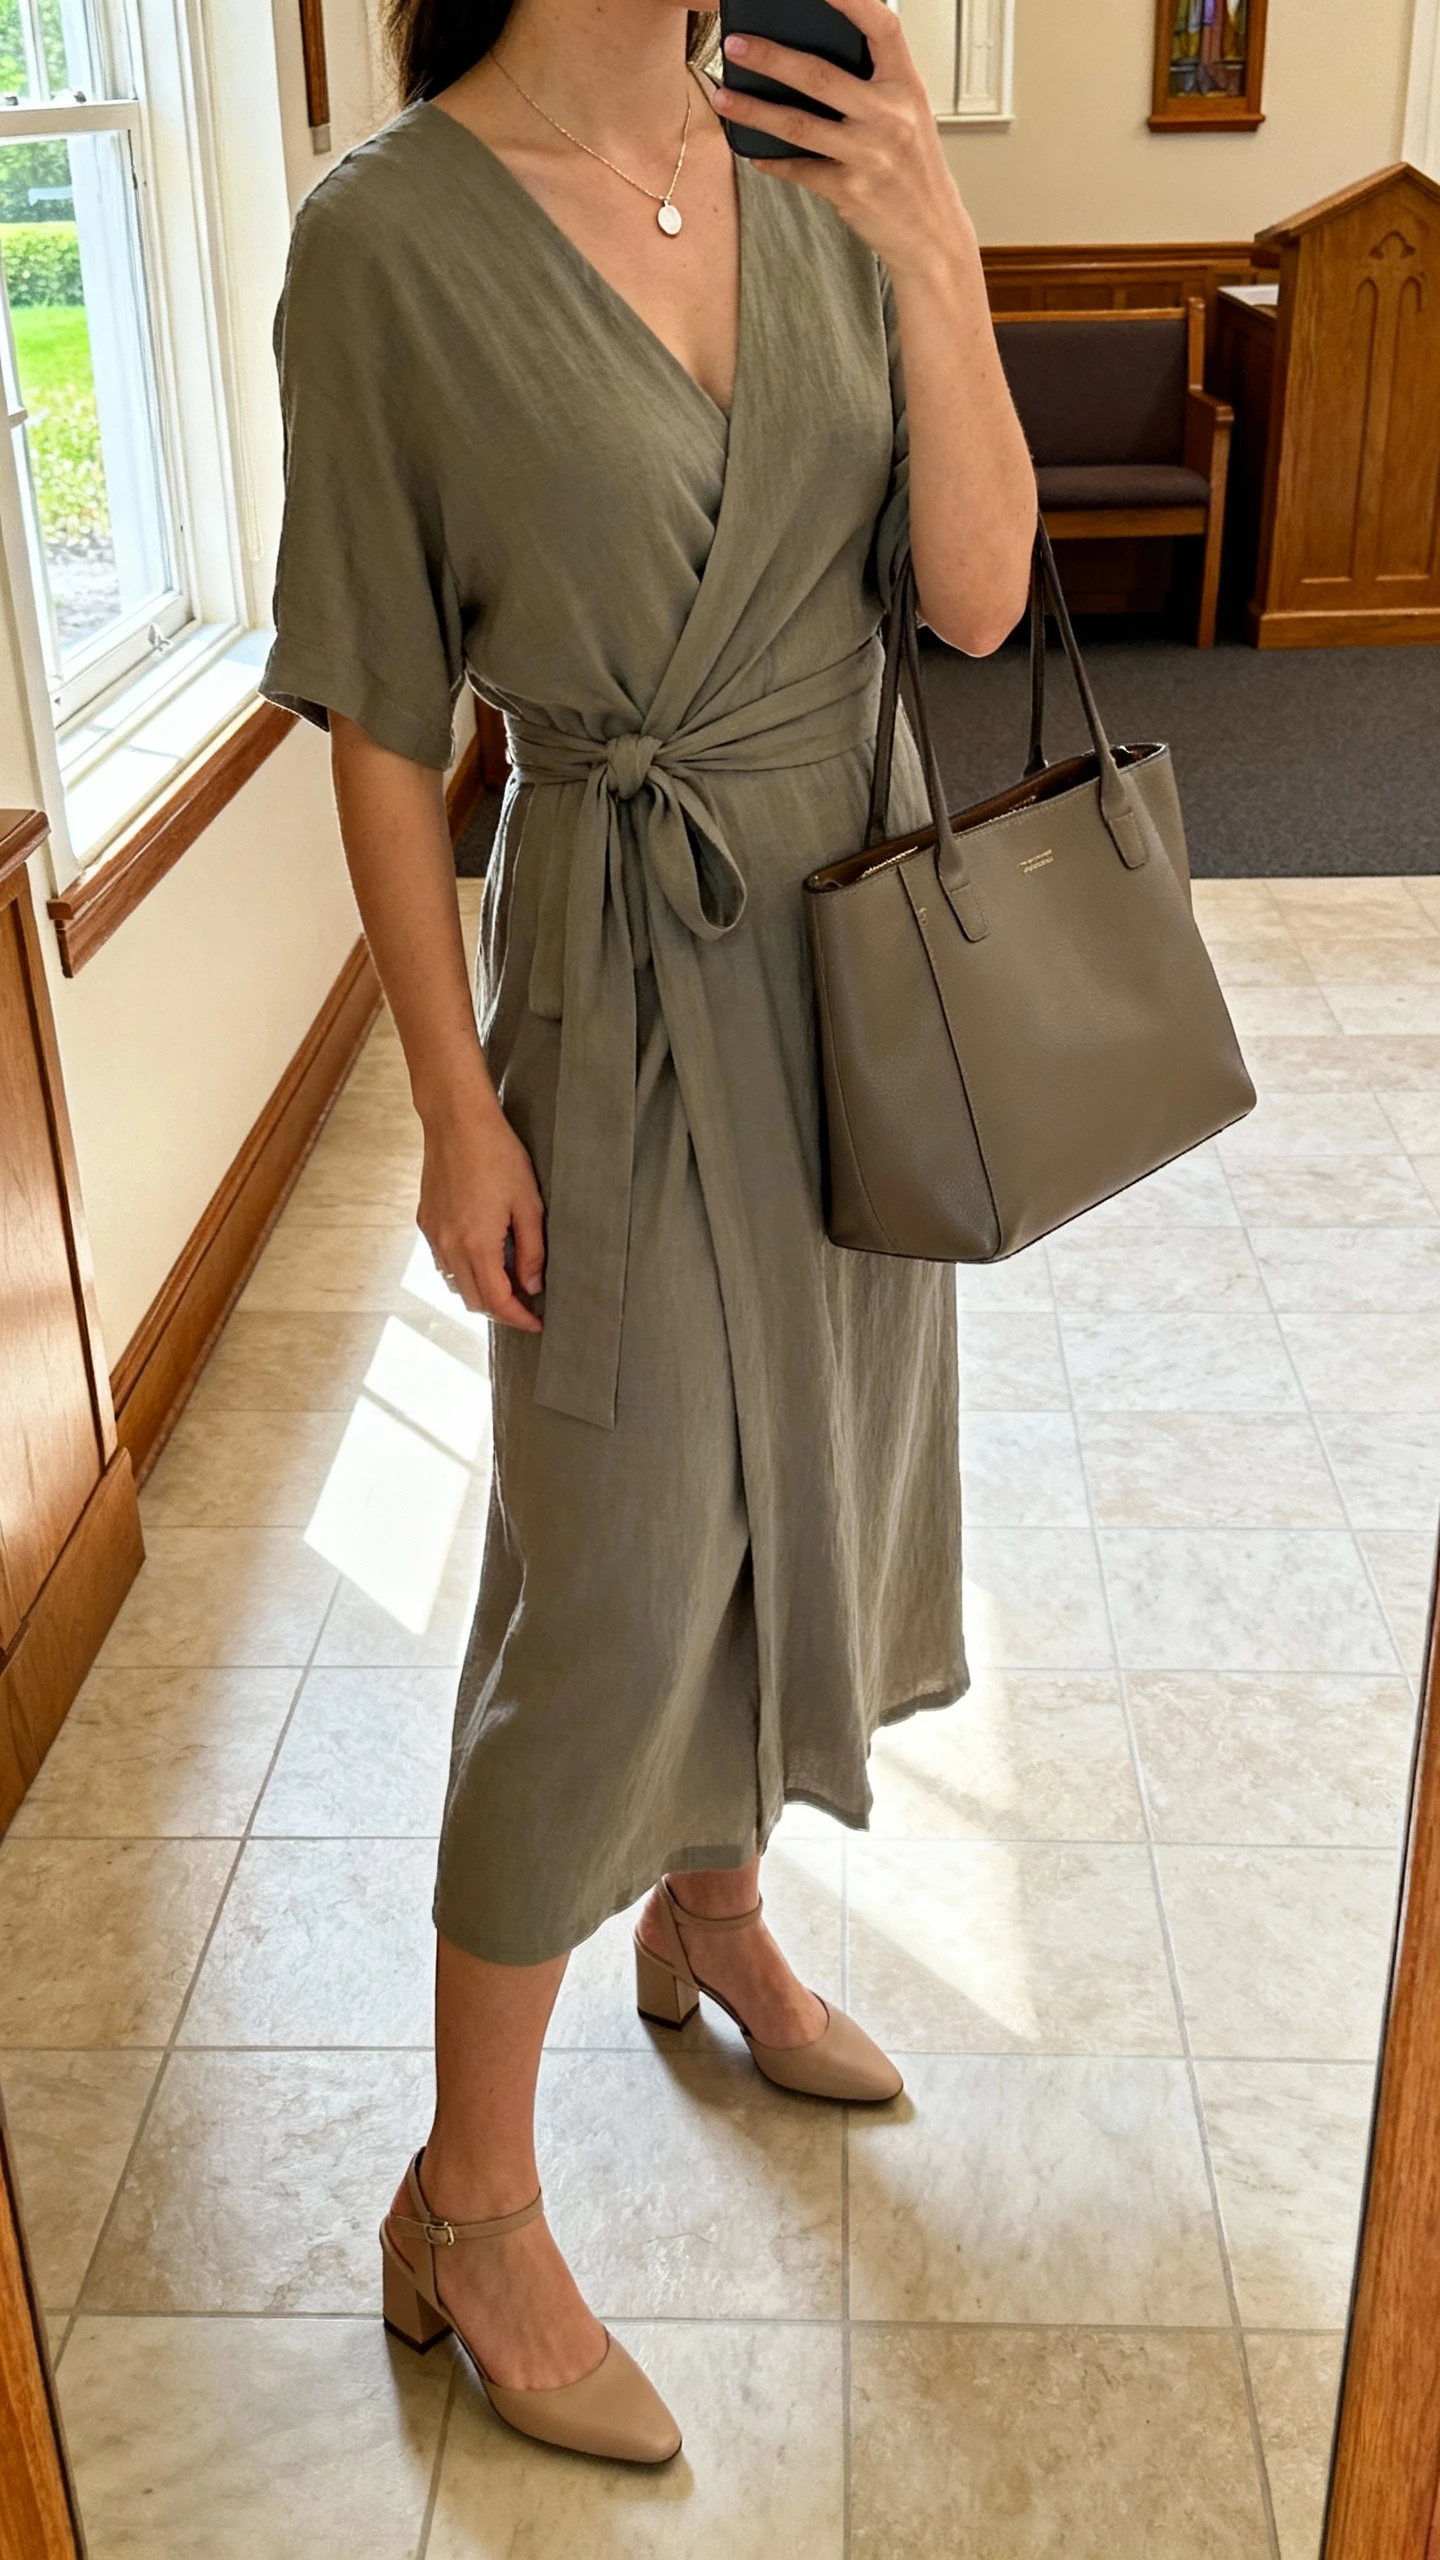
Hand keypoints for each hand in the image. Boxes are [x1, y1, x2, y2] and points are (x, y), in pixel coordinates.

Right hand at [418, 1099, 544, 1332]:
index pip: (497, 1301)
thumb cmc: (496, 1154)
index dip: (518, 1318)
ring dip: (479, 1290)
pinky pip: (443, 1260)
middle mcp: (449, 1246)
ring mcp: (434, 1234)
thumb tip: (532, 1286)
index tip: (536, 1323)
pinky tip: (482, 1255)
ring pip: (454, 1282)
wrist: (455, 1120)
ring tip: (506, 1281)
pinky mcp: (426, 1220)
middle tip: (525, 1304)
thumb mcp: (528, 1203)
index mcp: (477, 1244)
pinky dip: (462, 1269)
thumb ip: (531, 1250)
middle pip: (473, 1300)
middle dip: (500, 1310)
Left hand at [712, 0, 967, 278]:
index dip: (851, 0)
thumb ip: (874, 84)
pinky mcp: (850, 190)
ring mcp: (869, 154)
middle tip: (735, 43)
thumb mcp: (908, 114)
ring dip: (754, 110)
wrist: (933, 234)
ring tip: (723, 96)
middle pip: (819, 76)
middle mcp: (890, 115)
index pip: (882, 27)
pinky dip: (773, 161)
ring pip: (799, 124)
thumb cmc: (915, 169)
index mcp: (906, 86)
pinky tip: (752, 152)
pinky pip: (799, 169)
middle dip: (770, 57)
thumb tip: (814, 55)